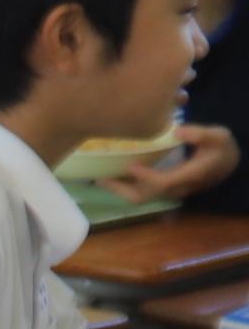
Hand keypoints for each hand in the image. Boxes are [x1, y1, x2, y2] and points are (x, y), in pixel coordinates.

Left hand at [103, 121, 237, 202]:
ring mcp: (169, 191)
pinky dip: (126, 186)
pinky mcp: (164, 189)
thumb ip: (200, 134)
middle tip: (100, 178)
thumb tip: (177, 131)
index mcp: (189, 175)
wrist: (227, 164)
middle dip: (121, 189)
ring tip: (100, 177)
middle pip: (145, 196)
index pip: (164, 182)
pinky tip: (113, 174)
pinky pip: (142, 192)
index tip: (131, 166)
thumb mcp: (218, 136)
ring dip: (120, 189)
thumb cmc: (220, 148)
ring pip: (141, 197)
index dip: (146, 177)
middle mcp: (176, 187)